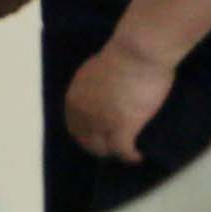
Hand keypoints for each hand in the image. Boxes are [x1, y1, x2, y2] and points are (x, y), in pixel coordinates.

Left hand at [69, 38, 185, 165]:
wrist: (136, 54)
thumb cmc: (120, 56)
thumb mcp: (93, 72)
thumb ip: (92, 87)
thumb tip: (99, 94)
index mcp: (73, 98)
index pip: (74, 126)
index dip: (85, 135)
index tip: (96, 138)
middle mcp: (82, 113)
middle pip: (86, 140)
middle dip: (97, 147)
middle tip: (111, 149)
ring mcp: (101, 121)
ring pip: (103, 148)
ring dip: (113, 152)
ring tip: (124, 154)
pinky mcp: (123, 126)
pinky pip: (123, 150)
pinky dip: (130, 157)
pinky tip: (137, 157)